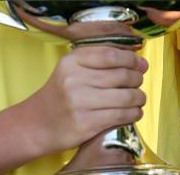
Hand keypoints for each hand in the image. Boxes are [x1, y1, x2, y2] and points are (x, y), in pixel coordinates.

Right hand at [28, 45, 147, 154]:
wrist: (38, 122)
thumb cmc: (60, 93)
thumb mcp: (71, 68)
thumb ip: (97, 61)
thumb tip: (135, 61)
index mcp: (72, 61)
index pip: (110, 55)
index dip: (131, 59)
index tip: (141, 63)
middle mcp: (75, 79)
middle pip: (120, 75)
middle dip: (137, 78)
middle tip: (139, 81)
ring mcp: (80, 102)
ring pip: (124, 96)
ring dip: (139, 97)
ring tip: (139, 98)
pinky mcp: (86, 124)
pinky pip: (120, 115)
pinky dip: (134, 113)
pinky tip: (134, 112)